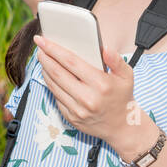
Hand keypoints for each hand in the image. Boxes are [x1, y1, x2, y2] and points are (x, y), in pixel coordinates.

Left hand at [33, 34, 154, 157]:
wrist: (122, 126)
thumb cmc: (122, 96)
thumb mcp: (127, 75)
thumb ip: (116, 60)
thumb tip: (105, 47)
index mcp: (101, 84)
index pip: (71, 62)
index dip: (54, 49)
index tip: (43, 40)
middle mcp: (87, 98)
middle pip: (58, 73)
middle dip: (45, 57)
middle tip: (39, 46)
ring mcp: (78, 110)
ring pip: (54, 85)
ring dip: (45, 70)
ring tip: (43, 58)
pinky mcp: (71, 118)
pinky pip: (56, 97)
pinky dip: (50, 84)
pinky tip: (49, 75)